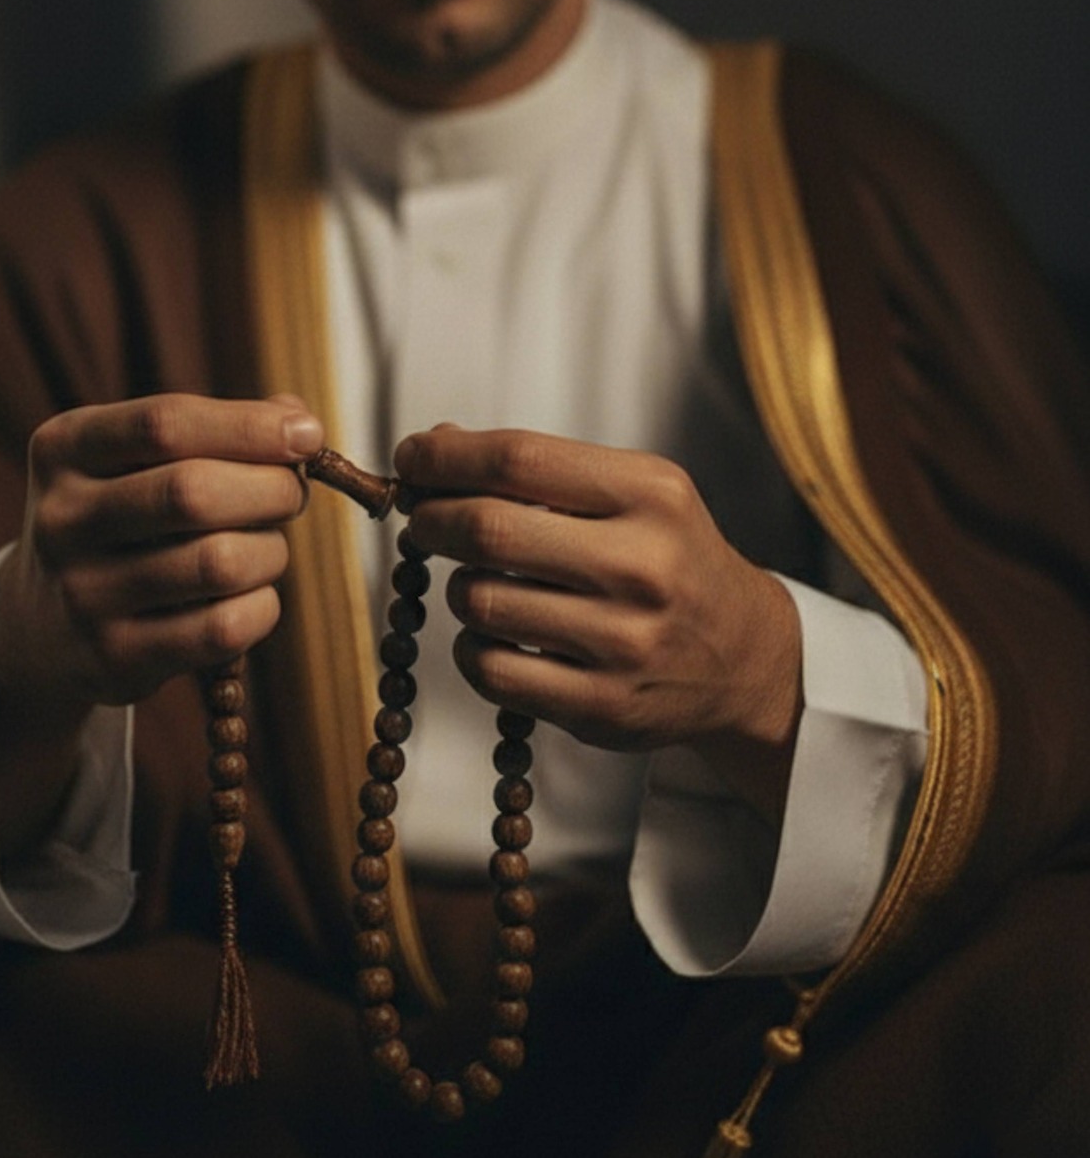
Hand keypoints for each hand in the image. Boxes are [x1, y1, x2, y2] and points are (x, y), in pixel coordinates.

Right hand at [0, 392, 322, 853]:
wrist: (42, 626)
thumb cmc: (119, 521)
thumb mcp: (132, 460)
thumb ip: (214, 429)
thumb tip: (299, 422)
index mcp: (65, 449)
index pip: (165, 423)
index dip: (249, 426)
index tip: (307, 435)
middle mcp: (63, 519)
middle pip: (193, 492)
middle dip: (271, 489)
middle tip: (292, 494)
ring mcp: (83, 594)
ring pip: (218, 564)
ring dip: (270, 551)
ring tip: (267, 548)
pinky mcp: (113, 658)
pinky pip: (221, 629)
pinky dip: (261, 608)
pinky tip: (253, 597)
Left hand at [393, 425, 801, 819]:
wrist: (745, 656)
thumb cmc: (667, 558)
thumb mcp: (632, 492)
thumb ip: (540, 469)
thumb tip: (432, 449)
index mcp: (650, 496)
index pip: (518, 459)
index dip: (445, 457)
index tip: (411, 459)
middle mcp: (643, 568)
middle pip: (489, 530)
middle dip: (432, 520)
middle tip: (422, 520)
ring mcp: (624, 644)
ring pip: (481, 602)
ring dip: (459, 586)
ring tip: (480, 579)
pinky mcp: (602, 708)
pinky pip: (491, 671)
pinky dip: (471, 647)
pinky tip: (494, 634)